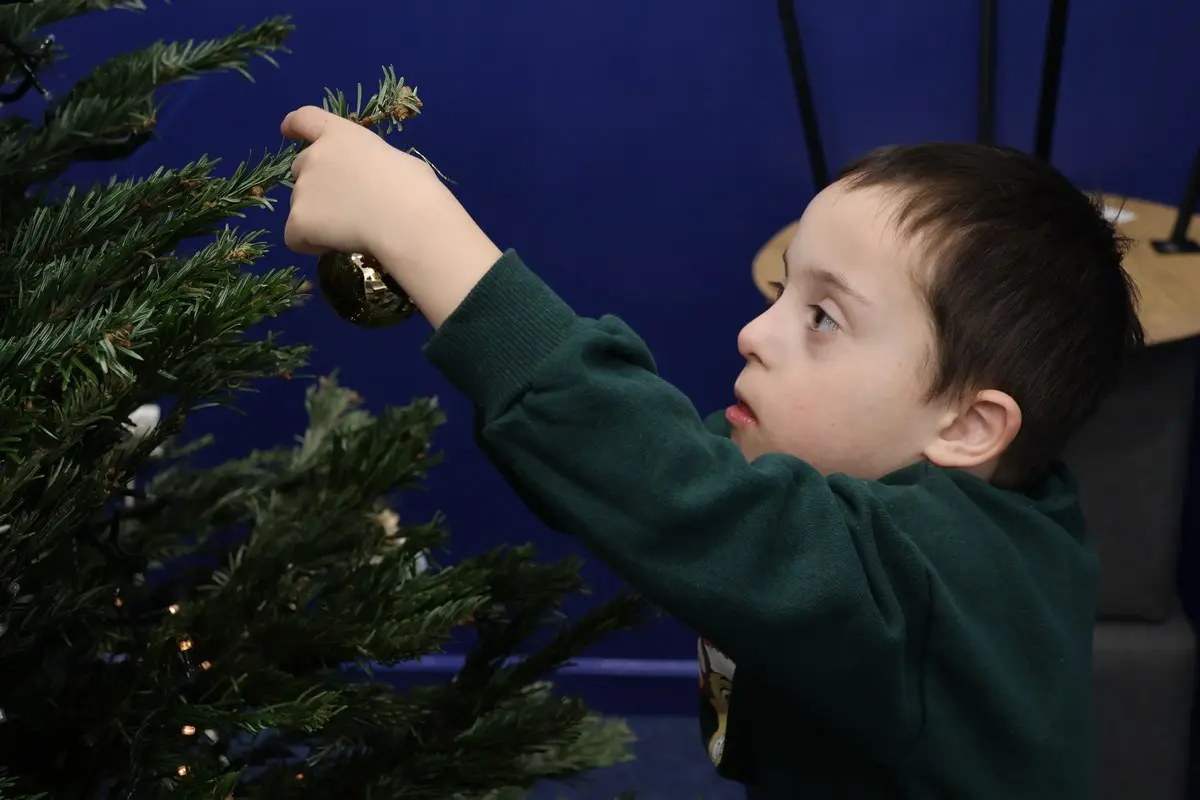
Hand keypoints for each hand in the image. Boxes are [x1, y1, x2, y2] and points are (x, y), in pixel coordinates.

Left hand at [281, 106, 500, 325]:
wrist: (407, 220)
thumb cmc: (415, 189)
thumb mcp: (396, 162)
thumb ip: (370, 166)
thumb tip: (373, 184)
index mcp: (341, 135)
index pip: (305, 119)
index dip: (294, 125)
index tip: (287, 132)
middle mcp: (314, 156)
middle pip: (301, 168)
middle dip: (316, 184)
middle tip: (343, 205)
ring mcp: (303, 188)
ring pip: (300, 205)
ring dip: (317, 216)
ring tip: (350, 231)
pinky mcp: (298, 220)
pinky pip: (295, 237)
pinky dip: (310, 244)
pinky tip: (334, 246)